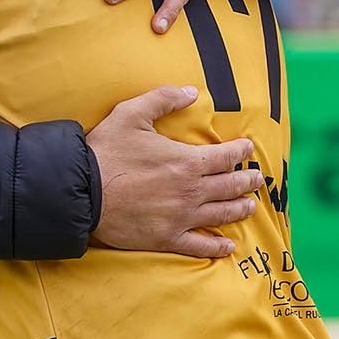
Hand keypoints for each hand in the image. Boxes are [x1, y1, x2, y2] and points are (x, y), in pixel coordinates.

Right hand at [87, 85, 262, 259]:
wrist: (81, 192)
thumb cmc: (106, 151)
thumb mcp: (132, 113)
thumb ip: (163, 99)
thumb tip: (191, 91)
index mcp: (187, 162)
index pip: (226, 157)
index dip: (241, 151)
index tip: (249, 149)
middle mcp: (191, 191)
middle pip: (230, 186)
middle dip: (247, 181)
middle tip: (257, 180)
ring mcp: (181, 217)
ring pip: (221, 215)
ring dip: (239, 209)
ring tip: (249, 207)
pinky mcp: (166, 238)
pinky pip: (199, 245)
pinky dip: (216, 247)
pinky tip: (228, 247)